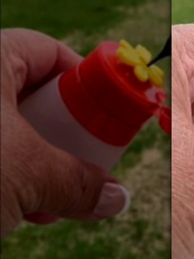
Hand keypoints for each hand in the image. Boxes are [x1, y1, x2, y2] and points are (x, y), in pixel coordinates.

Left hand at [0, 29, 130, 238]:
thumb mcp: (26, 173)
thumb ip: (77, 181)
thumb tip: (117, 199)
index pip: (48, 51)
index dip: (83, 77)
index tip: (106, 109)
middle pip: (30, 91)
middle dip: (61, 131)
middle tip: (83, 156)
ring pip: (7, 128)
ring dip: (36, 161)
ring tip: (52, 192)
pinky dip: (7, 177)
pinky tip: (22, 208)